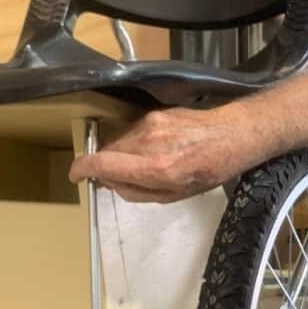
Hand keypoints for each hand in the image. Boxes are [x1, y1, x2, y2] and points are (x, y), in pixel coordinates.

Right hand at [68, 104, 269, 202]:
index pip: (103, 162)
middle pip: (107, 152)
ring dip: (120, 155)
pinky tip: (152, 150)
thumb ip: (137, 191)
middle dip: (105, 166)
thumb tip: (109, 183)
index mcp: (156, 167)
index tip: (76, 175)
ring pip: (119, 141)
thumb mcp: (174, 195)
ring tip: (142, 165)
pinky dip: (133, 144)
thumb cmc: (208, 171)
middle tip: (115, 178)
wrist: (232, 136)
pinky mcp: (155, 113)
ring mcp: (151, 123)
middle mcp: (150, 142)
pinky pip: (132, 131)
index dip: (82, 169)